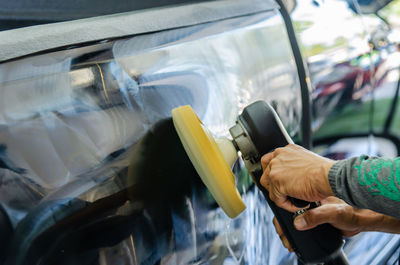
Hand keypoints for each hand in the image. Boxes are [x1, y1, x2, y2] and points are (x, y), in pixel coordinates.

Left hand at [260, 144, 334, 211]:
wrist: (329, 176)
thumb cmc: (324, 171)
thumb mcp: (306, 161)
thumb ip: (294, 165)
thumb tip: (291, 175)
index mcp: (285, 150)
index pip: (270, 162)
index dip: (275, 174)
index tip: (281, 182)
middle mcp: (278, 156)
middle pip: (266, 174)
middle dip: (274, 186)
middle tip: (285, 193)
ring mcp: (275, 169)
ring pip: (270, 188)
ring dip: (281, 196)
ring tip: (294, 200)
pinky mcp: (277, 182)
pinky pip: (276, 199)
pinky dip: (286, 205)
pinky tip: (298, 204)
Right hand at [273, 197, 399, 251]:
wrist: (362, 219)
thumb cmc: (351, 210)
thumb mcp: (333, 213)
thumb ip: (316, 216)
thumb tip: (298, 223)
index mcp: (309, 195)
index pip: (289, 200)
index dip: (282, 210)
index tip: (280, 225)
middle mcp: (307, 202)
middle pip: (288, 212)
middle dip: (283, 225)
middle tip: (283, 236)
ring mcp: (310, 211)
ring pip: (292, 221)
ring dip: (288, 231)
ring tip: (288, 242)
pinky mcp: (314, 220)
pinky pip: (300, 227)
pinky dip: (295, 235)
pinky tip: (294, 242)